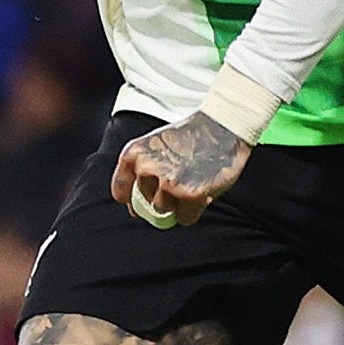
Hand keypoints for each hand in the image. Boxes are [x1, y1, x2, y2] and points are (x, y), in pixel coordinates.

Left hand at [110, 113, 250, 229]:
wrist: (222, 126)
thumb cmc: (191, 136)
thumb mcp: (155, 144)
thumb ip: (142, 171)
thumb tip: (134, 209)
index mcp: (134, 154)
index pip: (121, 190)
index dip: (133, 200)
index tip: (142, 203)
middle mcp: (147, 168)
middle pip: (146, 203)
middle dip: (161, 200)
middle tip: (180, 182)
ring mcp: (168, 182)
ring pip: (165, 211)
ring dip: (178, 206)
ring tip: (192, 184)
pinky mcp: (189, 193)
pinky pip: (185, 219)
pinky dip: (193, 212)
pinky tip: (202, 193)